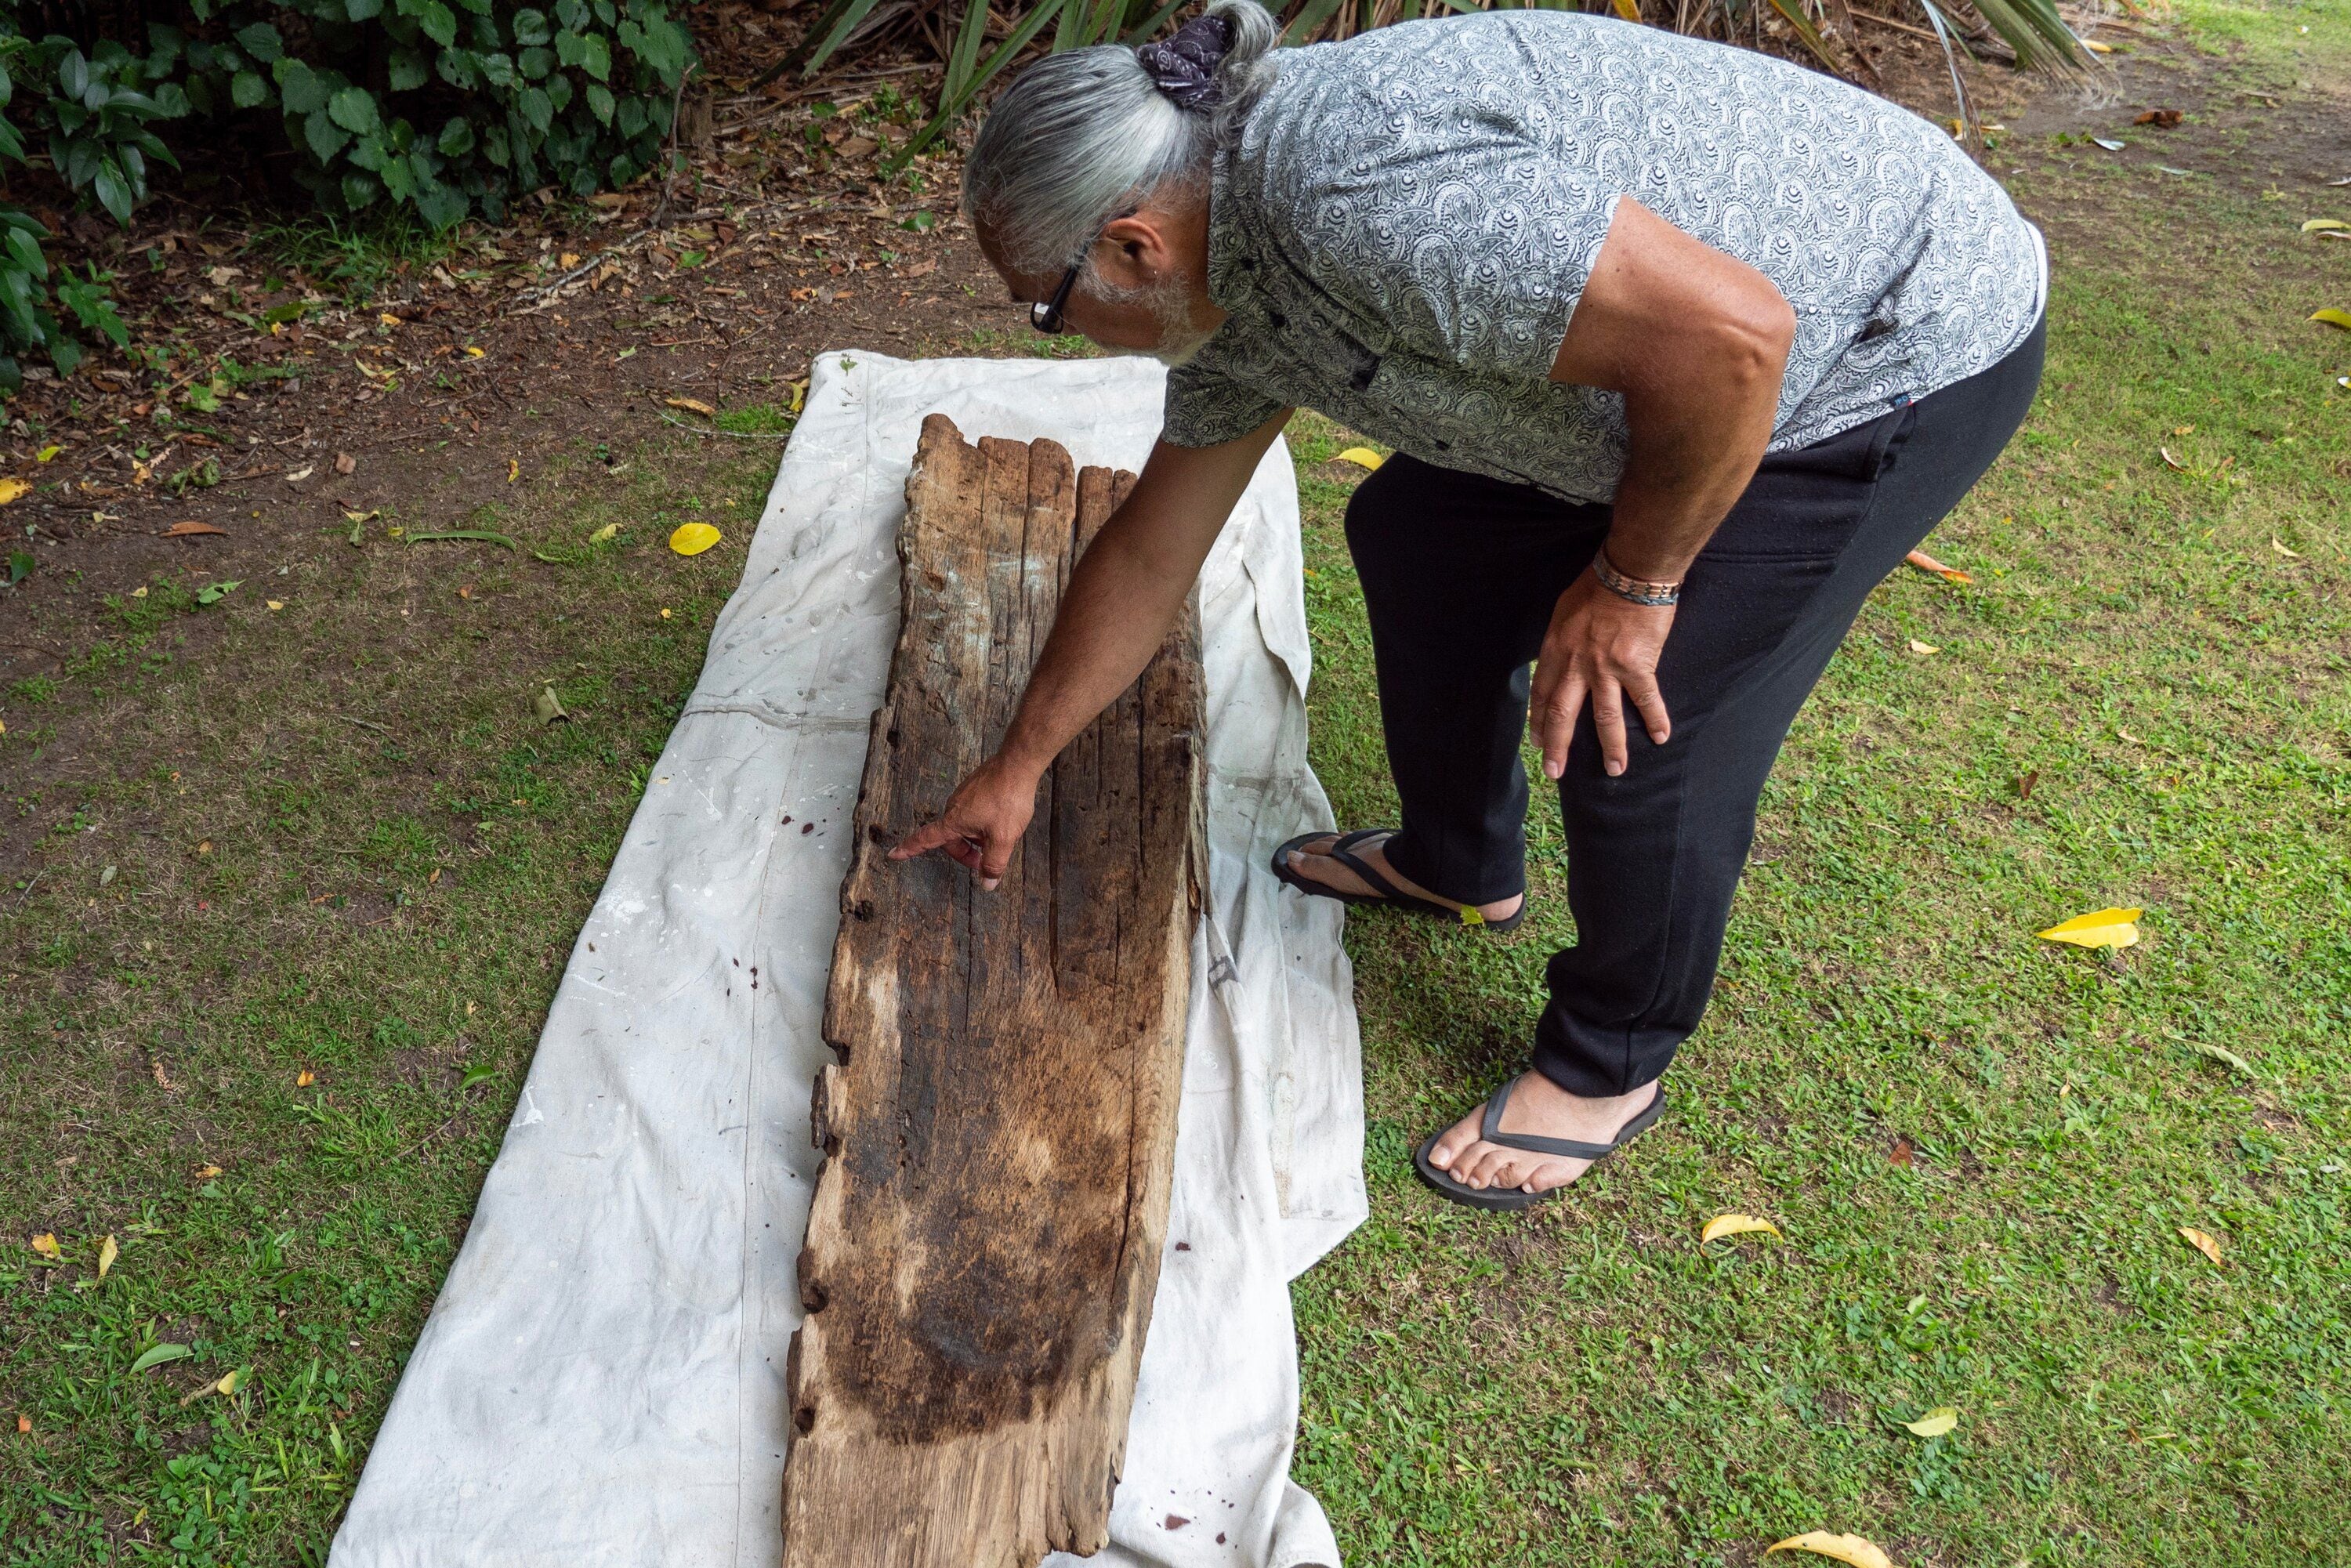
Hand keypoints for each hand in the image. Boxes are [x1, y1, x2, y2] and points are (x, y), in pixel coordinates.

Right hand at [888, 753, 1041, 890]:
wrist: (1017, 764)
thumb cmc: (1008, 798)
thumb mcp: (1004, 838)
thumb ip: (994, 863)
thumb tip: (987, 883)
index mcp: (954, 821)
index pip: (926, 839)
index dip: (909, 849)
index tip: (893, 854)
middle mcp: (954, 807)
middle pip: (951, 838)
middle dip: (966, 853)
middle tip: (986, 861)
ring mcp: (964, 796)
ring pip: (964, 826)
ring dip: (976, 837)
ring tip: (998, 838)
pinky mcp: (975, 789)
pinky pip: (973, 813)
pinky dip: (982, 823)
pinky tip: (1001, 821)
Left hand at [1529, 571, 1676, 779]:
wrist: (1630, 574)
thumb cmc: (1596, 585)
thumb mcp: (1563, 611)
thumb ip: (1560, 640)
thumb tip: (1560, 656)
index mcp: (1555, 650)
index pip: (1541, 693)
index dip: (1538, 721)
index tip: (1538, 742)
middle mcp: (1576, 665)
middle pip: (1562, 714)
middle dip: (1558, 747)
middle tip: (1556, 773)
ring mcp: (1606, 669)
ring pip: (1605, 718)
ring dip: (1611, 748)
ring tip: (1615, 770)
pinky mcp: (1637, 667)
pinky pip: (1646, 700)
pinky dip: (1655, 720)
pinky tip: (1661, 737)